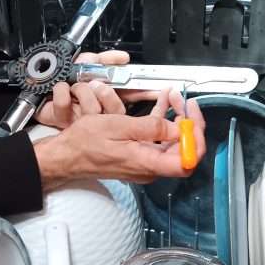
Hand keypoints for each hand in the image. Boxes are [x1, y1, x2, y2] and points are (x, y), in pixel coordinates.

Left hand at [34, 50, 158, 129]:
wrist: (39, 86)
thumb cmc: (63, 78)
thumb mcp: (86, 62)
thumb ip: (105, 59)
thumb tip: (124, 58)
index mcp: (105, 97)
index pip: (131, 98)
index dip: (143, 94)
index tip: (155, 90)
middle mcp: (97, 111)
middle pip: (116, 111)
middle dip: (107, 94)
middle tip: (98, 85)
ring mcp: (81, 119)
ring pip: (92, 111)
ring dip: (81, 91)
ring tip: (74, 86)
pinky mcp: (63, 121)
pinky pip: (65, 107)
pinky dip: (61, 92)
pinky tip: (60, 89)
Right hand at [35, 91, 205, 189]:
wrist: (67, 156)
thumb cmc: (85, 144)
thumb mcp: (118, 127)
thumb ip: (150, 128)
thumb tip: (178, 129)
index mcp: (148, 163)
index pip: (188, 158)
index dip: (196, 136)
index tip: (192, 116)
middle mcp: (150, 167)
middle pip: (183, 148)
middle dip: (187, 121)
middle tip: (184, 101)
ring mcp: (145, 163)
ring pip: (171, 142)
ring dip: (175, 119)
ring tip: (171, 97)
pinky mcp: (138, 158)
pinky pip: (157, 141)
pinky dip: (161, 123)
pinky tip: (160, 105)